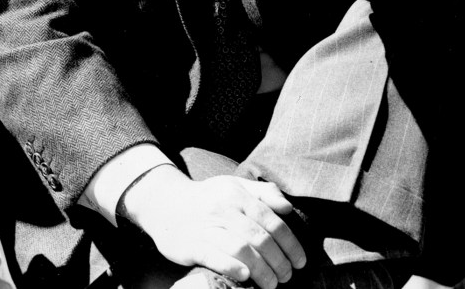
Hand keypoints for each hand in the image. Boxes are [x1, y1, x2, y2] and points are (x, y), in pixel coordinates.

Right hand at [120, 166, 306, 286]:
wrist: (164, 203)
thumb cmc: (207, 198)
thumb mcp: (233, 186)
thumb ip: (262, 193)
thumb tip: (288, 207)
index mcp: (236, 194)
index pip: (272, 220)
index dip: (291, 244)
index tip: (301, 261)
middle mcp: (223, 208)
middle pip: (260, 238)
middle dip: (280, 262)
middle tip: (288, 276)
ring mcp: (206, 227)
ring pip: (241, 249)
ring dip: (262, 270)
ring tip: (272, 284)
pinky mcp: (192, 244)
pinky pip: (215, 257)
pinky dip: (233, 267)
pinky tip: (246, 277)